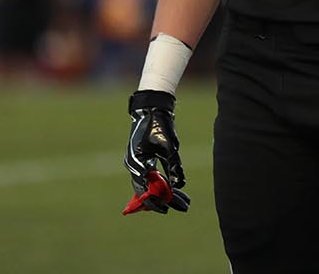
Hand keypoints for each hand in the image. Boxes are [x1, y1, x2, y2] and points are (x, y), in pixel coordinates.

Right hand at [122, 90, 189, 214]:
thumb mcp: (169, 148)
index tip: (167, 209)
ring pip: (150, 184)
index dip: (156, 202)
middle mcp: (135, 165)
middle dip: (165, 199)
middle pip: (149, 190)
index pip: (145, 191)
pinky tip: (176, 188)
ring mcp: (137, 162)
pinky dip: (162, 183)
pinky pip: (151, 176)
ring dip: (166, 192)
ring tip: (183, 200)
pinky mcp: (143, 158)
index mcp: (138, 163)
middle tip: (183, 206)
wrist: (151, 108)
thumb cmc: (159, 126)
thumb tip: (178, 185)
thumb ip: (172, 167)